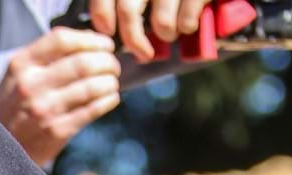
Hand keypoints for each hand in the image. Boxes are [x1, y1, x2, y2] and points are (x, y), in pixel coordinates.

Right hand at [0, 29, 122, 166]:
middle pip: (83, 63)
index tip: (105, 45)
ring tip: (111, 82)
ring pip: (92, 86)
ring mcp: (44, 110)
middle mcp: (31, 86)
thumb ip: (44, 56)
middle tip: (113, 66)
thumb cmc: (12, 109)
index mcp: (20, 65)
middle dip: (107, 62)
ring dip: (110, 82)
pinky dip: (108, 101)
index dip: (91, 40)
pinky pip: (92, 110)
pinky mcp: (56, 131)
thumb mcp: (16, 76)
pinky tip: (109, 98)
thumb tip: (87, 39)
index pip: (62, 40)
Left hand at [87, 0, 209, 61]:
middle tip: (142, 53)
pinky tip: (189, 24)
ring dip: (166, 34)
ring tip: (170, 32)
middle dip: (133, 40)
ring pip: (160, 22)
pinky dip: (187, 28)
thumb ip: (131, 2)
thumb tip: (107, 28)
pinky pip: (186, 21)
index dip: (102, 16)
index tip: (108, 31)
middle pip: (128, 12)